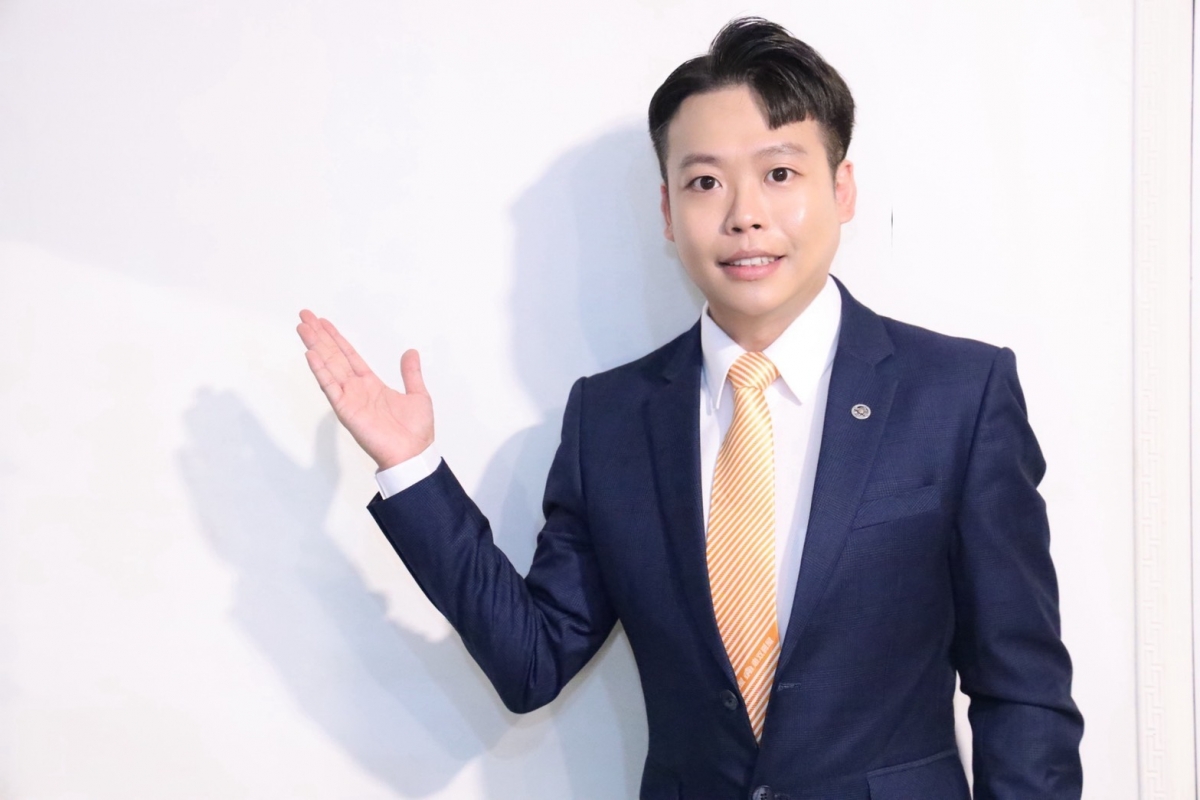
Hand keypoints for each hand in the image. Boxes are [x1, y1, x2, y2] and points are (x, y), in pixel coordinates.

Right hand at [296, 310, 432, 470]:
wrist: (413, 454)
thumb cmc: (415, 431)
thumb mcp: (417, 394)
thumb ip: (410, 373)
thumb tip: (411, 352)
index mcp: (371, 384)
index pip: (349, 355)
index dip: (336, 338)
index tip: (323, 322)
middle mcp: (356, 389)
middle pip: (333, 356)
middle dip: (319, 336)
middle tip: (304, 316)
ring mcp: (349, 398)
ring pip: (328, 366)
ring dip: (315, 346)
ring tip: (303, 328)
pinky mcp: (346, 410)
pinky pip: (330, 386)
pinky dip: (320, 370)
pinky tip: (311, 354)